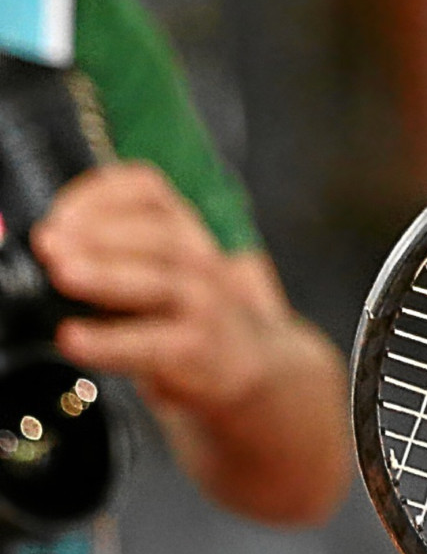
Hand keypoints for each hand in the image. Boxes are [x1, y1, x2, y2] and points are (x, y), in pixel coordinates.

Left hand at [29, 162, 291, 420]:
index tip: (58, 213)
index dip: (101, 194)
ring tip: (62, 273)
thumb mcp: (160, 270)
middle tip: (49, 240)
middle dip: (98, 232)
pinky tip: (74, 338)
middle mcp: (198, 259)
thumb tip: (47, 247)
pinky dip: (111, 340)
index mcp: (182, 230)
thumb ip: (114, 253)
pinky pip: (153, 343)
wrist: (252, 364)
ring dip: (106, 273)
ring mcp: (204, 303)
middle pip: (156, 232)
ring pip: (159, 280)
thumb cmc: (187, 316)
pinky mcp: (199, 348)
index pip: (147, 189)